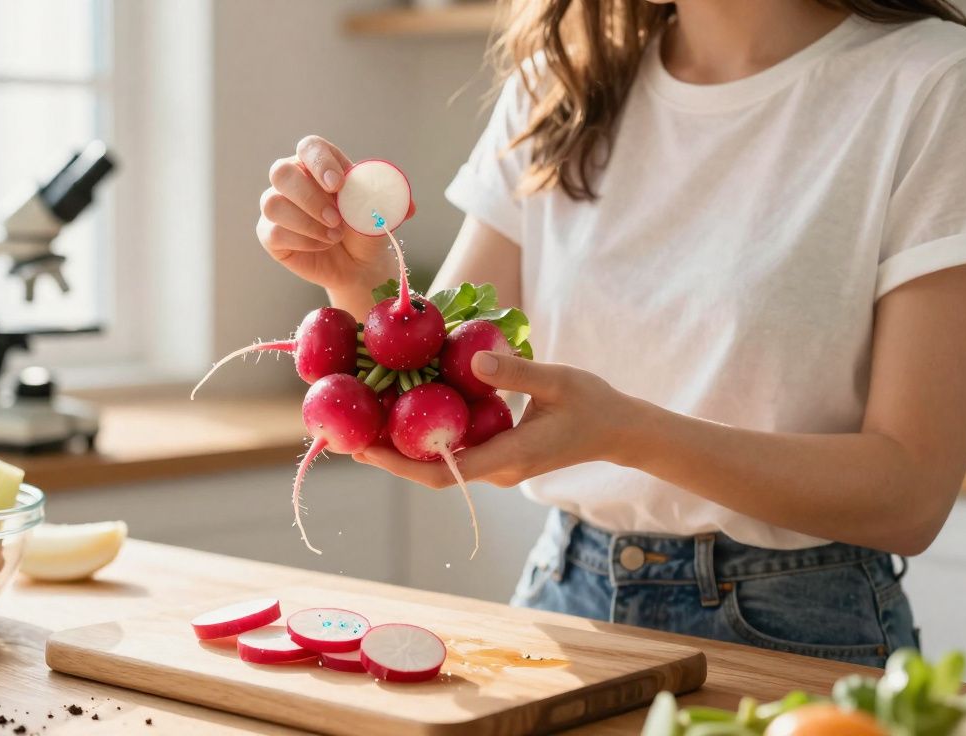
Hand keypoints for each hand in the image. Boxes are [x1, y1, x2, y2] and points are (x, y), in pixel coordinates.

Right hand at [257, 135, 413, 295]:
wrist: (358, 264)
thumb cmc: (366, 230)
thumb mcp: (382, 213)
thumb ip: (390, 203)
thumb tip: (407, 205)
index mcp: (319, 164)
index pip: (310, 147)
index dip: (320, 162)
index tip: (338, 185)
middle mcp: (293, 179)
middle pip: (281, 172)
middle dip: (309, 197)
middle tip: (337, 219)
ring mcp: (278, 206)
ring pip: (274, 204)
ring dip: (307, 223)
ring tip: (334, 236)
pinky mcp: (269, 233)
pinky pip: (274, 232)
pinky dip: (303, 241)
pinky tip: (322, 245)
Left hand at [353, 352, 639, 488]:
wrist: (619, 430)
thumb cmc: (593, 404)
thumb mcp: (559, 380)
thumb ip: (517, 372)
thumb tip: (475, 359)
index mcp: (509, 458)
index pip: (444, 471)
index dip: (401, 464)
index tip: (366, 448)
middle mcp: (498, 470)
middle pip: (432, 472)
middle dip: (389, 457)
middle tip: (347, 436)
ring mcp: (497, 466)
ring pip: (441, 464)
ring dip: (404, 449)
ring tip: (364, 424)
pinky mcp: (498, 455)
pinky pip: (454, 451)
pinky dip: (427, 437)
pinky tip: (404, 414)